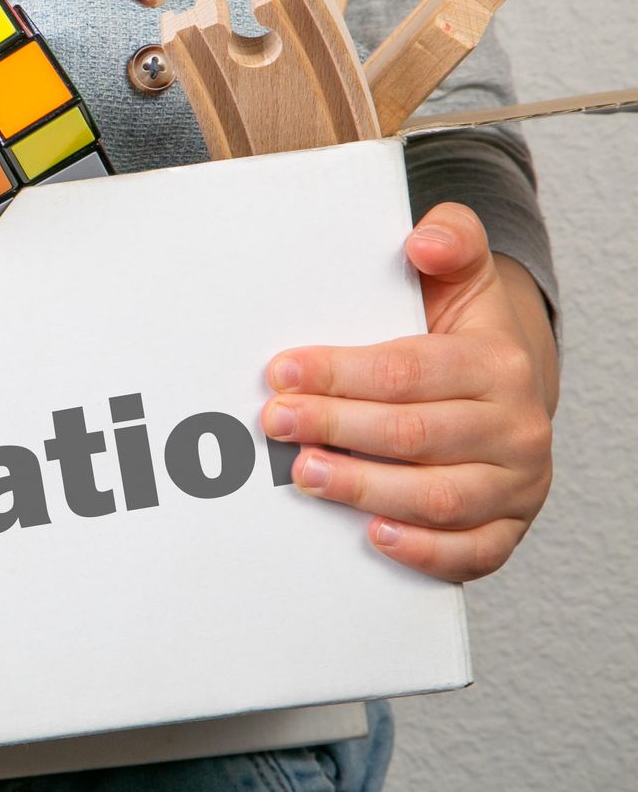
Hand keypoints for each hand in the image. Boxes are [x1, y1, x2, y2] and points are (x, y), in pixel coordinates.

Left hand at [260, 202, 557, 581]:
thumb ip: (450, 240)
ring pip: (437, 496)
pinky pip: (472, 552)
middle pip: (413, 434)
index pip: (406, 371)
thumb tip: (423, 238)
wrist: (512, 393)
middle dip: (334, 428)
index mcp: (497, 363)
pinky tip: (373, 536)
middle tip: (273, 422)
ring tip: (303, 473)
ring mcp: (517, 483)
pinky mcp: (510, 528)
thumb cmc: (462, 337)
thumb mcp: (462, 279)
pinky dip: (424, 551)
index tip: (279, 373)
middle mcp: (516, 426)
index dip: (338, 373)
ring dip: (363, 489)